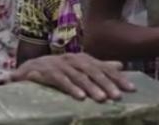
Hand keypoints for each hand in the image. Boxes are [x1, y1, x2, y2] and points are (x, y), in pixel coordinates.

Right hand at [10, 53, 135, 101]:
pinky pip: (60, 80)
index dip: (117, 77)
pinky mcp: (46, 71)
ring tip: (102, 99)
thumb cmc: (56, 70)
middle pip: (92, 70)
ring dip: (91, 87)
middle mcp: (72, 59)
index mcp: (81, 58)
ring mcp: (59, 64)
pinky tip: (80, 97)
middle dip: (106, 83)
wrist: (27, 69)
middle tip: (118, 96)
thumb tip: (120, 65)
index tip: (131, 89)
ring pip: (78, 75)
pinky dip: (70, 88)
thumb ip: (98, 67)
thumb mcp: (78, 68)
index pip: (102, 67)